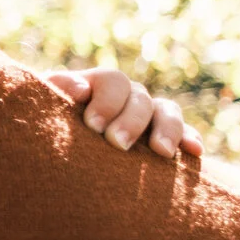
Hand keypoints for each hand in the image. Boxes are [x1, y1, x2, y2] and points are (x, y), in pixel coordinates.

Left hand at [46, 68, 200, 158]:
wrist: (54, 158)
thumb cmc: (45, 130)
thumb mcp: (45, 111)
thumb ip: (55, 93)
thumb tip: (79, 88)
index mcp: (96, 86)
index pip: (112, 81)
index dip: (106, 101)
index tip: (93, 126)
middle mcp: (124, 96)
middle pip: (139, 97)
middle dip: (130, 121)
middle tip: (116, 144)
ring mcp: (146, 115)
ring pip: (165, 111)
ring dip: (166, 129)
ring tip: (161, 152)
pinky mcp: (162, 137)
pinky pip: (184, 133)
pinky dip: (190, 139)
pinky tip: (194, 153)